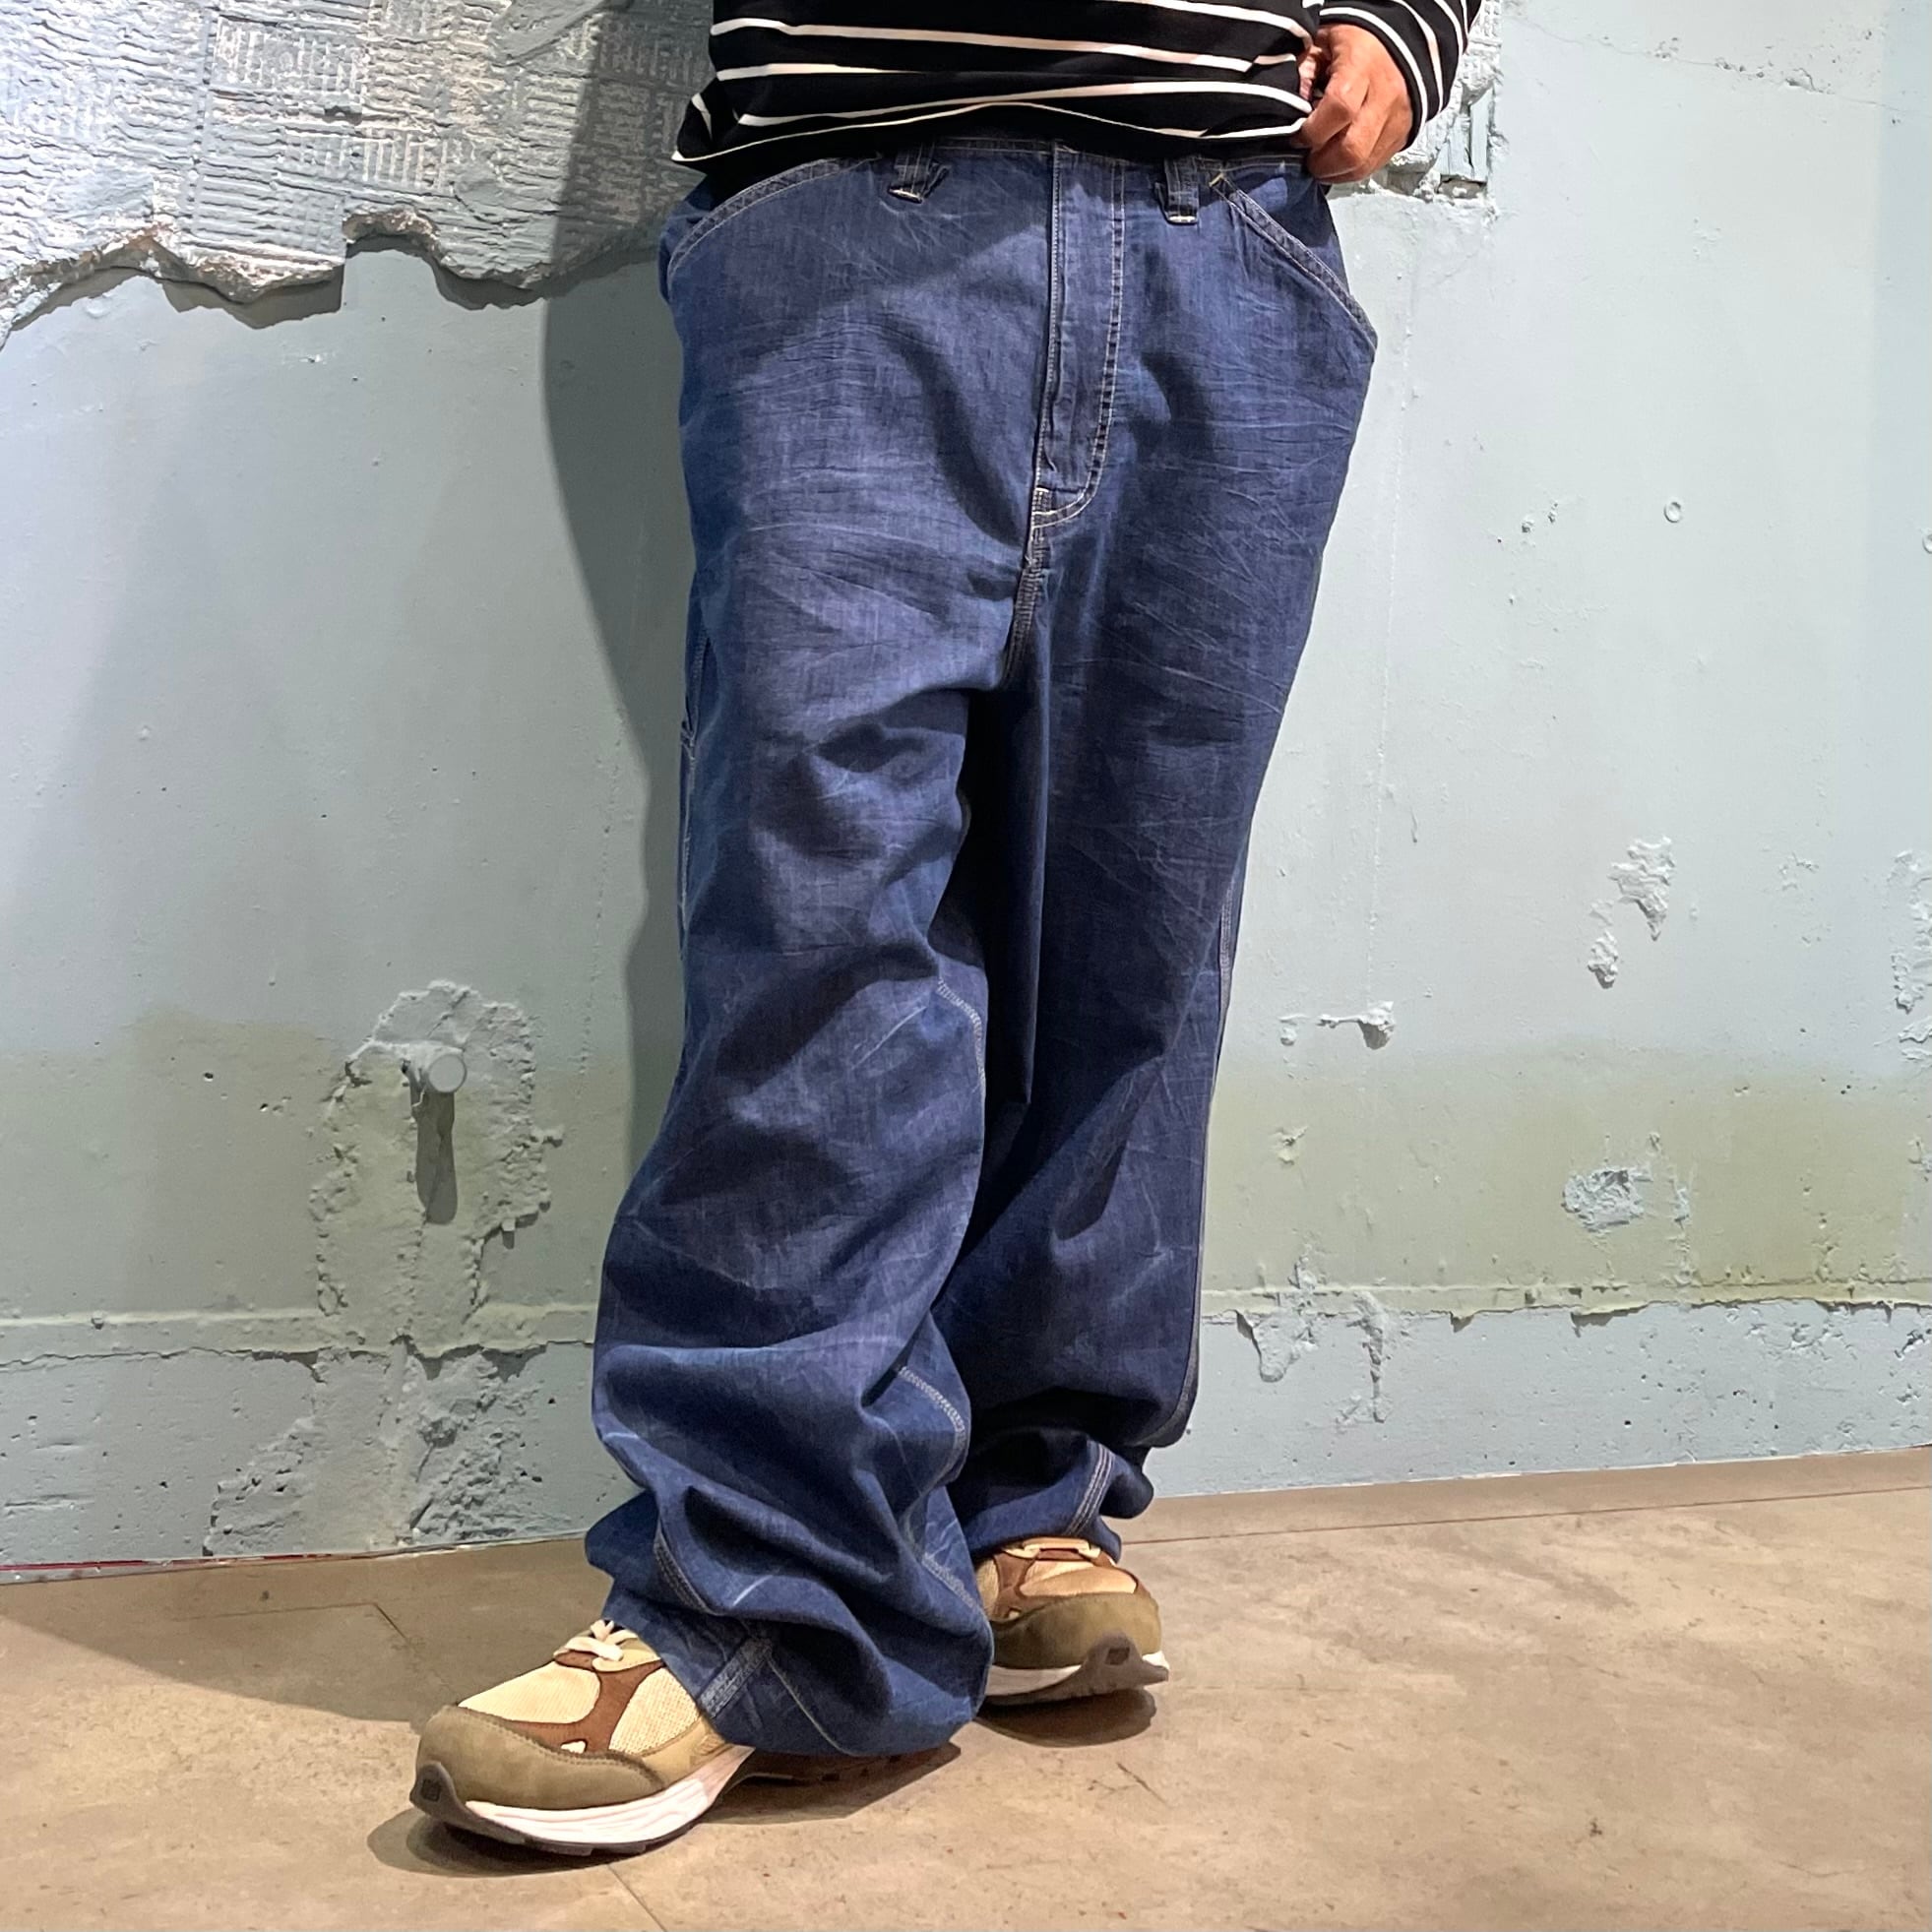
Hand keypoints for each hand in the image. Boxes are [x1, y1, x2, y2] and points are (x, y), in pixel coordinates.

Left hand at [1292, 25, 1414, 183]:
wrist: (1400, 45)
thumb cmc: (1355, 44)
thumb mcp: (1324, 43)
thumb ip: (1304, 72)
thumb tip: (1292, 109)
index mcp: (1362, 65)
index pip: (1339, 108)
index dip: (1312, 131)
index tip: (1297, 136)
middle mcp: (1385, 95)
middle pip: (1352, 149)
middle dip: (1321, 164)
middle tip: (1307, 159)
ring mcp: (1397, 119)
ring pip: (1363, 165)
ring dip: (1334, 172)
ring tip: (1320, 161)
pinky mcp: (1402, 136)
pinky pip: (1373, 166)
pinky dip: (1350, 171)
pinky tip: (1337, 161)